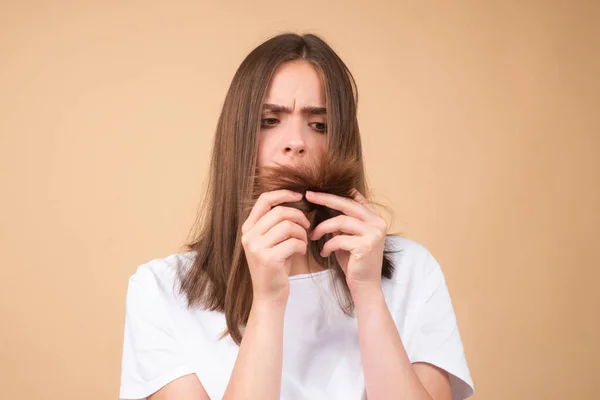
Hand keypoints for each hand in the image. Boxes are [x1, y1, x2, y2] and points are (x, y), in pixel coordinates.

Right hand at [241, 190, 310, 304]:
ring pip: (288, 226)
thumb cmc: (275, 267)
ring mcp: (257, 248)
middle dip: (299, 217)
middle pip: (280, 212)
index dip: (283, 193)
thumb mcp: (271, 242)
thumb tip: (296, 200)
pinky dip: (302, 245)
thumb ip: (276, 223)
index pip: (264, 200)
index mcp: (248, 229)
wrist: (269, 296)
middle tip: (307, 226)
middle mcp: (249, 236)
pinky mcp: (269, 259)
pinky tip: (300, 252)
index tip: (299, 195)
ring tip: (303, 242)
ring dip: (301, 233)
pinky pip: (293, 242)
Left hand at [306, 189, 386, 288]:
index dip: (333, 194)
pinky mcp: (366, 245)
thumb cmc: (353, 261)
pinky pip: (339, 239)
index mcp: (374, 217)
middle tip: (308, 196)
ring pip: (340, 221)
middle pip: (346, 204)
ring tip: (312, 236)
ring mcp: (374, 233)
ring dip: (322, 228)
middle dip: (325, 199)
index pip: (352, 199)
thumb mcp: (347, 237)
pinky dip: (327, 245)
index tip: (315, 191)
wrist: (365, 286)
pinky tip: (323, 253)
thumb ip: (341, 222)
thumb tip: (323, 204)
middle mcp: (377, 223)